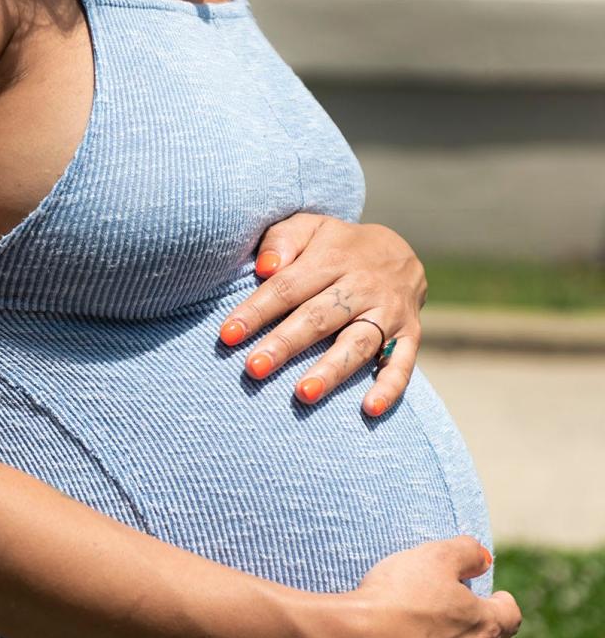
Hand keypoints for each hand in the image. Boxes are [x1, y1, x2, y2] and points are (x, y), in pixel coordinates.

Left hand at [218, 214, 426, 416]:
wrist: (400, 252)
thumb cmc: (337, 246)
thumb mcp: (310, 228)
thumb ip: (283, 240)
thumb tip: (265, 268)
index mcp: (332, 258)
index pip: (288, 286)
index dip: (256, 311)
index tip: (228, 335)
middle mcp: (362, 285)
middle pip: (319, 317)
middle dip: (286, 344)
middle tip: (255, 368)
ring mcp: (389, 312)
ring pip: (357, 343)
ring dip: (331, 370)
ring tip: (303, 393)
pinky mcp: (410, 334)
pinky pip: (402, 363)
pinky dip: (389, 387)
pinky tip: (369, 409)